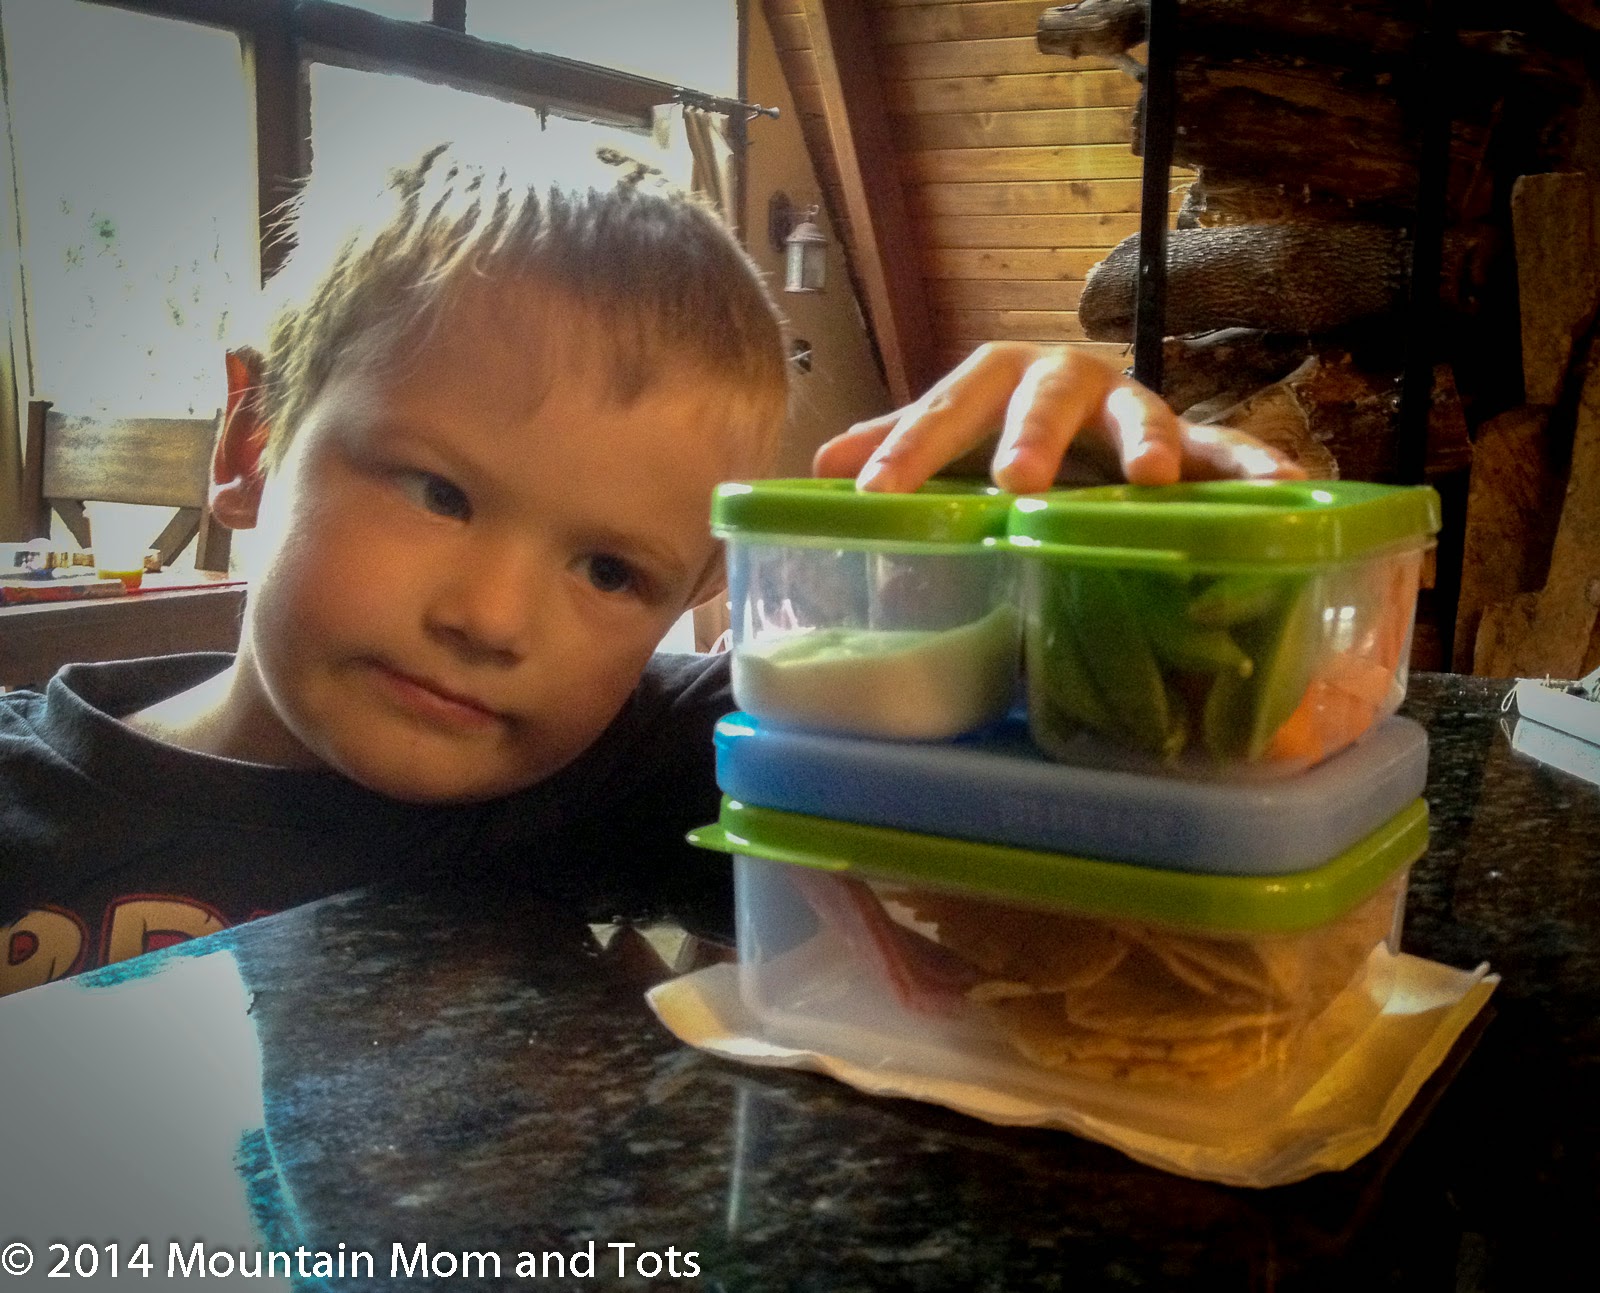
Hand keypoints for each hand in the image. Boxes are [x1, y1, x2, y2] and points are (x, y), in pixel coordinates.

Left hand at [812, 343, 1305, 492]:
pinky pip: (1226, 450)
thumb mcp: (952, 433)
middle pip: (1048, 396)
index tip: (875, 494)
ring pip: (1142, 413)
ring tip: (1153, 477)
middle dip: (1033, 435)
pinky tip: (1287, 487)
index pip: (947, 403)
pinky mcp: (1189, 438)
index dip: (910, 444)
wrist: (1085, 410)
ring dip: (1149, 442)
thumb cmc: (1006, 426)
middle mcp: (1066, 380)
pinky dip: (1253, 465)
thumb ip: (899, 445)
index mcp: (998, 376)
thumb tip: (819, 469)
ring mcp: (1131, 406)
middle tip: (1017, 481)